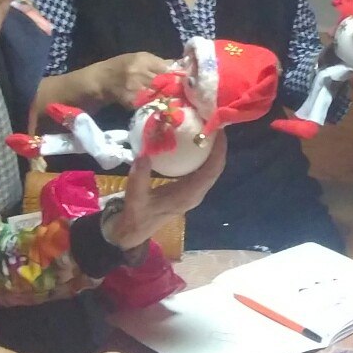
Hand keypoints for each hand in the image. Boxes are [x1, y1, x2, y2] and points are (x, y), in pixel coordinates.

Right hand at [83, 51, 175, 109]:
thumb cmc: (121, 67)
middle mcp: (139, 71)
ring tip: (169, 101)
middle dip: (171, 88)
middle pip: (164, 81)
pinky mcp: (131, 100)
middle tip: (177, 94)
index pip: (166, 68)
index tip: (181, 83)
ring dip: (164, 98)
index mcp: (143, 59)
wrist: (100, 80)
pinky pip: (147, 104)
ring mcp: (134, 86)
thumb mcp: (138, 58)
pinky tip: (155, 106)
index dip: (175, 76)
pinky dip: (152, 105)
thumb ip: (158, 62)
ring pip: (157, 94)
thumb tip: (179, 66)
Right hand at [106, 131, 227, 249]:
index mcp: (188, 196)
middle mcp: (195, 193)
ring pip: (209, 168)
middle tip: (212, 123)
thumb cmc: (137, 215)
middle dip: (217, 146)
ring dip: (210, 150)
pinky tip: (191, 141)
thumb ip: (139, 178)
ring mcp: (192, 192)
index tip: (219, 131)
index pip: (212, 172)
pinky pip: (200, 170)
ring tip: (204, 128)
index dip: (219, 152)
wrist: (134, 230)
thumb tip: (143, 155)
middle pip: (215, 168)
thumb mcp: (135, 197)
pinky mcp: (186, 189)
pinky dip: (200, 155)